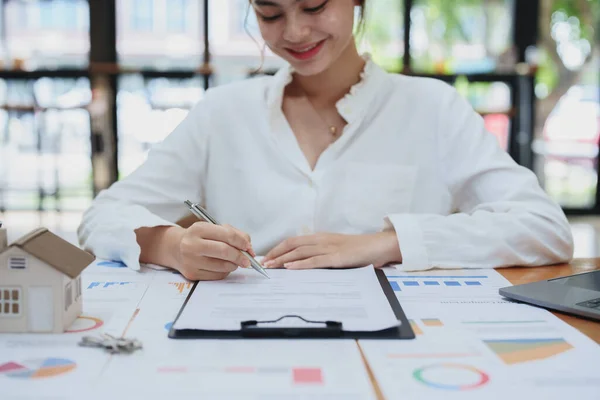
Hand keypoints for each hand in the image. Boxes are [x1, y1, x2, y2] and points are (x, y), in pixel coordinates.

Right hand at [174, 222, 255, 280]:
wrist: (176, 248)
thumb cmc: (200, 238)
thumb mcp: (213, 228)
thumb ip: (234, 234)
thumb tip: (249, 248)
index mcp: (199, 229)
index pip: (227, 235)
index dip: (242, 242)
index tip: (249, 247)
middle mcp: (192, 244)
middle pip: (224, 251)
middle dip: (240, 256)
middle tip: (247, 260)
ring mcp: (191, 261)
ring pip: (222, 266)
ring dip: (233, 265)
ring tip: (234, 261)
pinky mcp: (192, 274)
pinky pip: (217, 275)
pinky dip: (225, 272)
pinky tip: (223, 266)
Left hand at [262, 231, 401, 269]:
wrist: (378, 246)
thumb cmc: (358, 250)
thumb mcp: (335, 248)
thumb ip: (321, 252)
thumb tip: (303, 261)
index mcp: (320, 238)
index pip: (293, 241)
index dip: (277, 248)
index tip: (265, 257)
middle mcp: (321, 240)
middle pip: (292, 245)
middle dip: (275, 254)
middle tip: (262, 264)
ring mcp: (329, 248)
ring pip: (300, 252)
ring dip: (283, 260)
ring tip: (270, 267)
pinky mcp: (337, 258)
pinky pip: (315, 261)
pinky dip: (301, 264)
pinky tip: (290, 268)